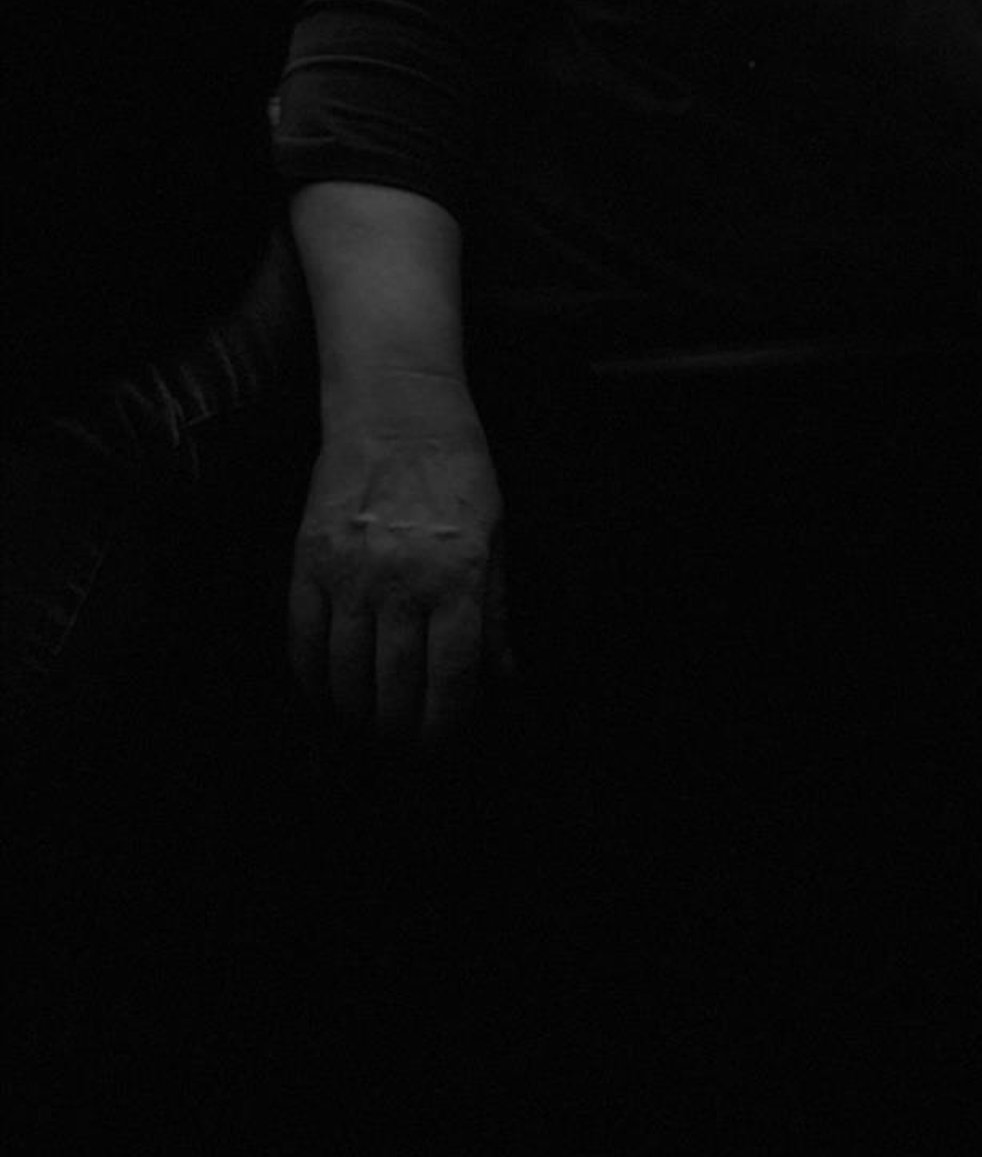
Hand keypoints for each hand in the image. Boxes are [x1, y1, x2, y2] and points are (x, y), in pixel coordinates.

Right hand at [288, 370, 517, 745]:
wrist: (396, 409)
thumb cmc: (457, 471)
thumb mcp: (496, 536)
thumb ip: (496, 612)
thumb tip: (503, 678)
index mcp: (459, 576)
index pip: (451, 679)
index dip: (444, 727)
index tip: (439, 747)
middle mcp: (403, 580)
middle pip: (395, 689)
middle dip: (399, 732)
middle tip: (401, 747)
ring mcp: (350, 572)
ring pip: (345, 674)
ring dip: (355, 713)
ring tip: (366, 727)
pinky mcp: (308, 560)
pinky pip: (303, 639)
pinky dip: (311, 678)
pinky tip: (325, 693)